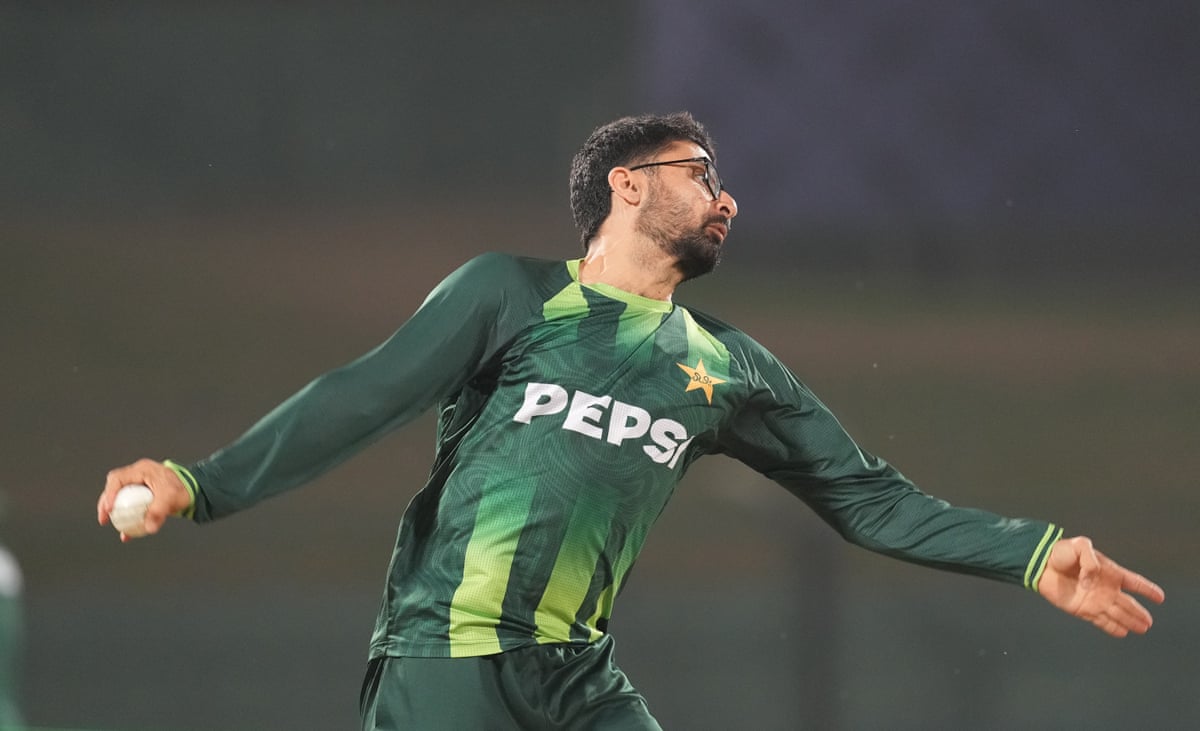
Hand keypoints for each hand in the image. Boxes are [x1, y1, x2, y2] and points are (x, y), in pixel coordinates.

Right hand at [97, 459, 191, 541]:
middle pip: (114, 486)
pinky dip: (126, 516)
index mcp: (142, 470)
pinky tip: (125, 532)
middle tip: (103, 518)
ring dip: (112, 509)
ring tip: (108, 523)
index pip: (118, 478)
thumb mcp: (171, 498)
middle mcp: (138, 475)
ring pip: (119, 496)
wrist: (195, 490)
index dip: (109, 493)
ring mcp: (139, 484)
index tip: (109, 509)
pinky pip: (129, 503)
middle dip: (105, 502)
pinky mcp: (143, 494)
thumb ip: (159, 512)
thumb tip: (149, 528)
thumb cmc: (183, 489)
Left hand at [1037, 536, 1164, 636]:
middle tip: (1149, 622)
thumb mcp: (1080, 546)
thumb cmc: (1060, 552)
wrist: (1040, 563)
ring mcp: (1094, 600)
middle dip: (1139, 612)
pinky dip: (1112, 627)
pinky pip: (1101, 621)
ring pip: (1117, 614)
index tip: (1160, 597)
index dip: (1147, 589)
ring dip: (1130, 621)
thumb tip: (1091, 581)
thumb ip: (1090, 560)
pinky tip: (1123, 633)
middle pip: (1128, 603)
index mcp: (1109, 572)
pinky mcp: (1082, 609)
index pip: (1133, 582)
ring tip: (1143, 629)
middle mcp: (1105, 588)